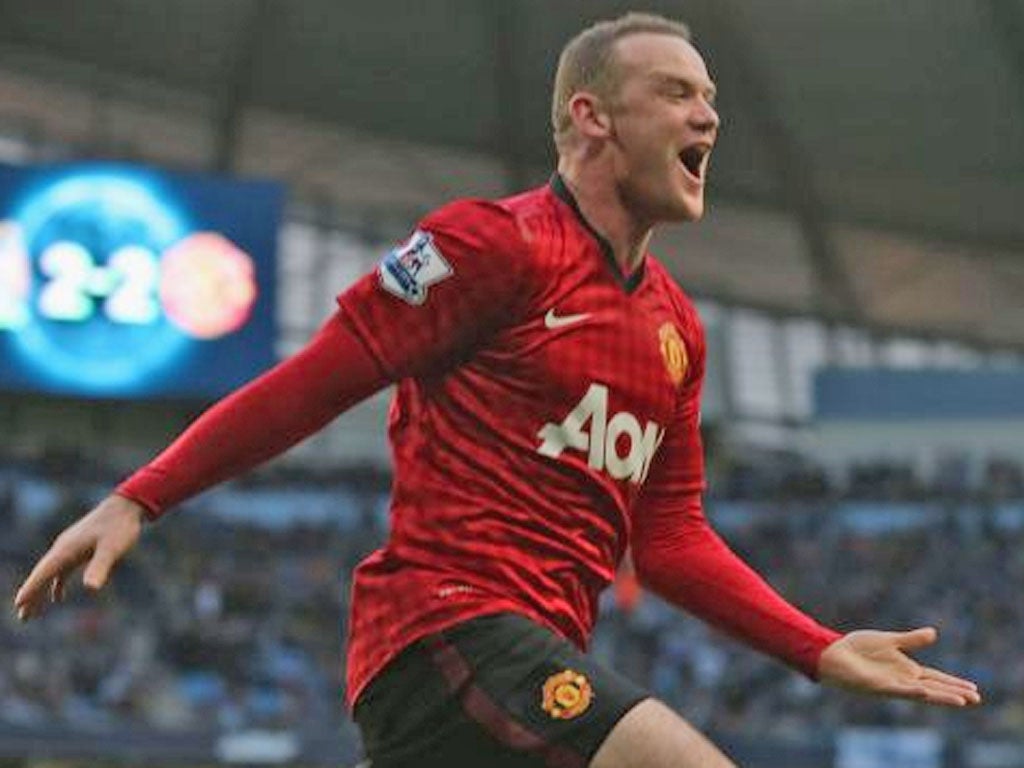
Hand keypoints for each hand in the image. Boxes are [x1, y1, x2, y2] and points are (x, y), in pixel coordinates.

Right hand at [12, 494, 145, 621]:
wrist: (126, 506)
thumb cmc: (120, 527)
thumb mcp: (112, 548)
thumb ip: (100, 566)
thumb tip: (91, 587)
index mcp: (67, 549)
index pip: (44, 572)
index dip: (32, 588)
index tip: (19, 603)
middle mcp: (63, 548)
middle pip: (42, 574)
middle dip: (32, 594)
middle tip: (22, 616)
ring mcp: (70, 547)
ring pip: (50, 573)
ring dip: (40, 591)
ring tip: (31, 612)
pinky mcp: (79, 548)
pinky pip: (62, 569)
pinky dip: (57, 583)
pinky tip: (58, 597)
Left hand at [818, 627, 980, 706]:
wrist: (832, 653)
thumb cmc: (858, 649)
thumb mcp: (889, 641)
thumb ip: (911, 640)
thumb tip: (934, 633)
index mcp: (906, 670)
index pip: (936, 679)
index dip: (954, 683)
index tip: (975, 690)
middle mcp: (902, 680)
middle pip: (934, 689)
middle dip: (954, 693)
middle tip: (976, 699)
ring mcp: (891, 685)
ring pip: (921, 693)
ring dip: (940, 697)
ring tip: (961, 701)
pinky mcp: (877, 686)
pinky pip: (897, 690)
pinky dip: (911, 691)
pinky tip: (923, 691)